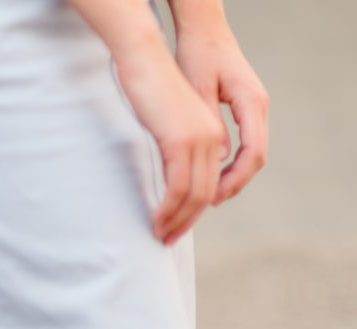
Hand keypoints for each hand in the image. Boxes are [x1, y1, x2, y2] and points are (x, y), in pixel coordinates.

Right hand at [112, 36, 229, 244]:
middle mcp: (211, 138)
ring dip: (177, 221)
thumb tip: (172, 173)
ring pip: (194, 195)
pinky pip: (178, 187)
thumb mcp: (169, 122)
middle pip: (205, 194)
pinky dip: (168, 209)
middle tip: (167, 240)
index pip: (209, 183)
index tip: (177, 226)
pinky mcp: (180, 142)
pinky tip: (157, 220)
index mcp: (212, 134)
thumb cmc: (150, 87)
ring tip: (160, 235)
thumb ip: (177, 147)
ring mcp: (198, 140)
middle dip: (187, 222)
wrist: (144, 59)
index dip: (194, 210)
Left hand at [173, 21, 268, 202]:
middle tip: (208, 204)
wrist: (204, 28)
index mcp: (251, 102)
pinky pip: (246, 144)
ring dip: (233, 177)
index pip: (252, 153)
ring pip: (252, 153)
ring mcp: (255, 108)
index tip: (212, 197)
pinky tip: (213, 175)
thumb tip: (220, 160)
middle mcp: (259, 106)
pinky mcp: (247, 109)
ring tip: (208, 196)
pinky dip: (232, 165)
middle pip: (256, 158)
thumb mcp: (198, 88)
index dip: (234, 180)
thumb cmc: (197, 52)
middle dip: (234, 184)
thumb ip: (210, 124)